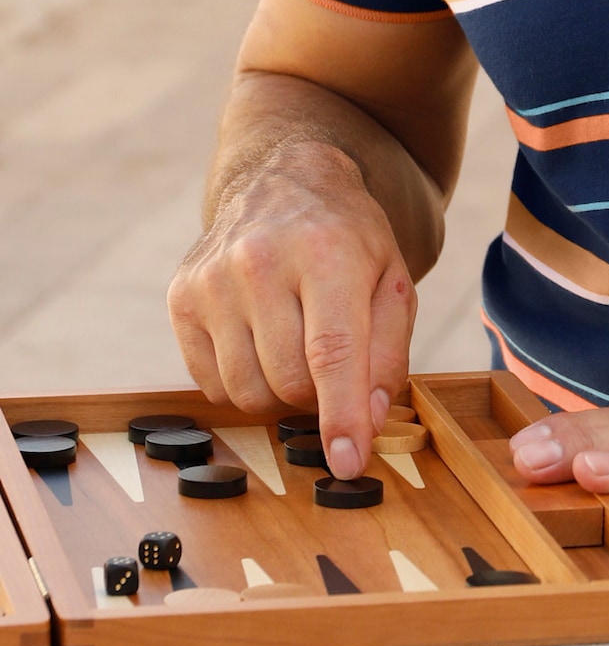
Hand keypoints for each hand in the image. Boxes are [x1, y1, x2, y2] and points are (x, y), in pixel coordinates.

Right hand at [167, 143, 412, 479]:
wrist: (285, 182)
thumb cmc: (348, 239)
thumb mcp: (390, 281)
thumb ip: (388, 354)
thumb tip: (366, 423)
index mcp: (326, 252)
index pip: (332, 354)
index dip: (341, 417)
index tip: (347, 464)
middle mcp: (261, 261)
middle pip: (290, 380)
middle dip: (318, 395)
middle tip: (330, 366)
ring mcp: (213, 279)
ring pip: (247, 391)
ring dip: (279, 392)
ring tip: (295, 348)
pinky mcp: (182, 297)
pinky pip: (213, 383)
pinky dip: (244, 381)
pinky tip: (260, 341)